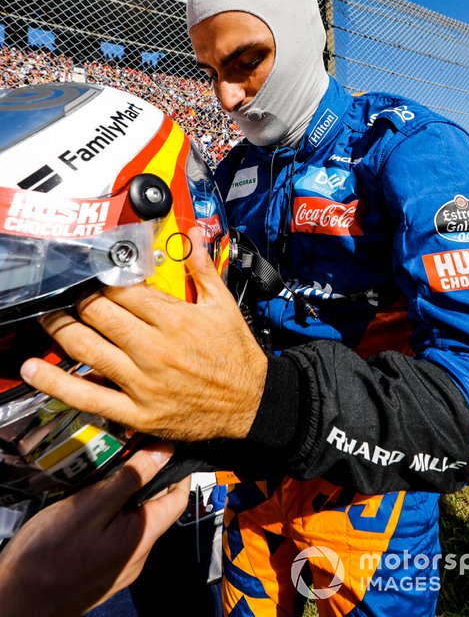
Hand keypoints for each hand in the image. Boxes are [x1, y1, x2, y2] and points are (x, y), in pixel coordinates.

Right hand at [0, 443, 189, 616]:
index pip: (178, 499)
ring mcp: (119, 566)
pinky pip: (115, 535)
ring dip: (123, 497)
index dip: (176, 471)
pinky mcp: (101, 570)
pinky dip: (108, 515)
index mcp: (141, 536)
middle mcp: (137, 555)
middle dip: (144, 479)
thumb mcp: (92, 505)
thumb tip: (162, 453)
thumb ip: (130, 479)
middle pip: (154, 508)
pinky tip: (86, 505)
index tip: (165, 448)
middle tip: (125, 454)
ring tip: (101, 477)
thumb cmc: (49, 555)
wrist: (17, 600)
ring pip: (132, 520)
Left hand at [21, 228, 266, 441]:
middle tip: (64, 292)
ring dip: (59, 329)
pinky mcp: (137, 413)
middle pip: (98, 314)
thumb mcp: (224, 305)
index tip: (91, 273)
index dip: (101, 279)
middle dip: (76, 300)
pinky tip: (35, 370)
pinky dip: (57, 383)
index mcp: (175, 319)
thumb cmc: (237, 355)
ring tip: (45, 317)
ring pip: (87, 349)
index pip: (123, 290)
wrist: (252, 403)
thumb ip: (203, 268)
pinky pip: (89, 397)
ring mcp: (142, 382)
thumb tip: (192, 234)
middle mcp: (154, 349)